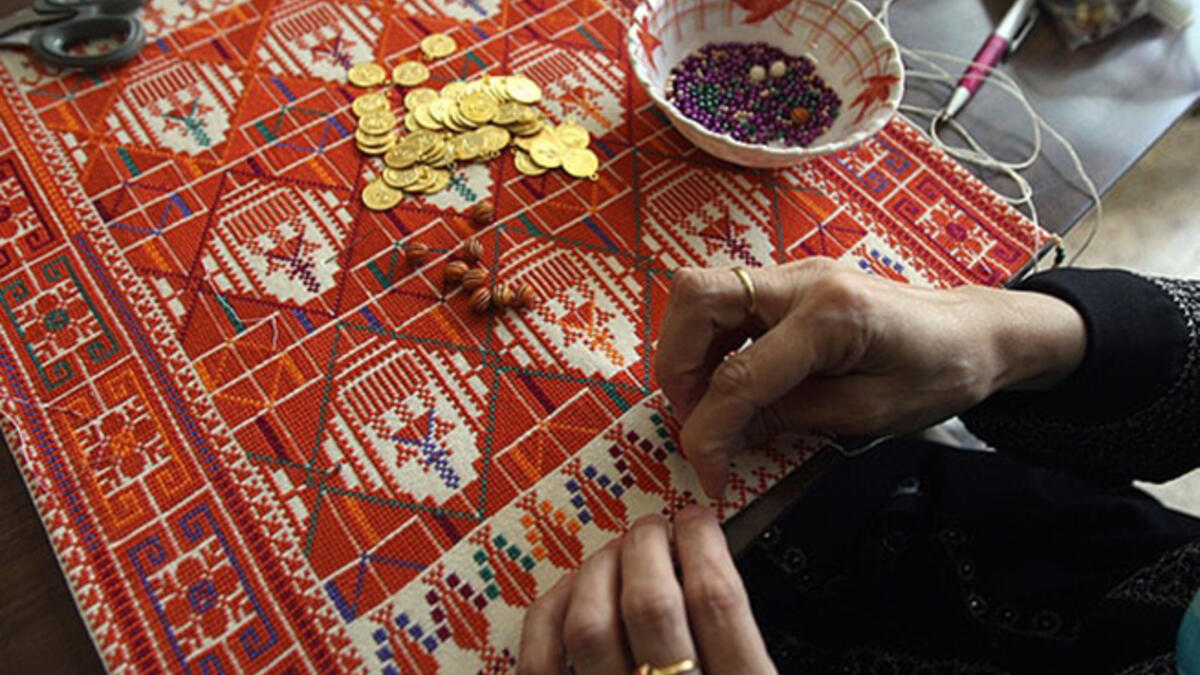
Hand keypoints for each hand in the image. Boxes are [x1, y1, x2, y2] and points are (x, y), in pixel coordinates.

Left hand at [517, 505, 775, 674]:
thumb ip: (744, 643)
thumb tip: (715, 570)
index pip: (717, 602)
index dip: (703, 545)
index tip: (698, 522)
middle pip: (650, 604)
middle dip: (648, 548)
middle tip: (653, 531)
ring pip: (591, 626)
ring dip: (599, 573)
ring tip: (613, 558)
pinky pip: (541, 663)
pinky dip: (549, 618)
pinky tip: (567, 599)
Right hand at [654, 258, 1085, 495]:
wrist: (978, 330)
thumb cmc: (940, 374)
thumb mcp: (870, 414)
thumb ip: (792, 417)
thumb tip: (726, 432)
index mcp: (831, 316)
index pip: (739, 375)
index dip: (710, 433)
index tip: (707, 474)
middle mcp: (801, 280)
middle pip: (697, 297)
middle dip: (677, 365)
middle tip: (693, 418)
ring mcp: (793, 273)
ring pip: (702, 290)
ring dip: (687, 350)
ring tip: (706, 403)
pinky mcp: (790, 281)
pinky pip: (726, 300)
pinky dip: (709, 341)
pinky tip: (728, 380)